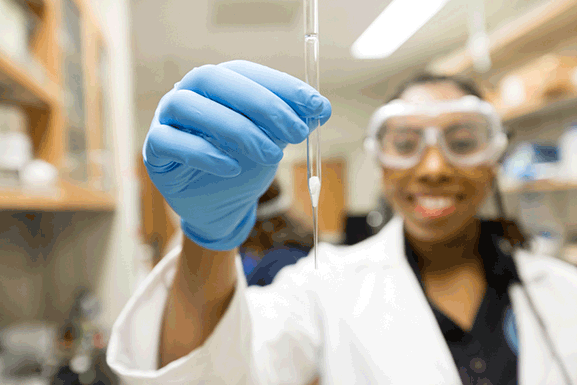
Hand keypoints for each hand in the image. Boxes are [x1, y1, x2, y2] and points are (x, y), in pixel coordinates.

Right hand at [143, 60, 330, 249]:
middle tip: (296, 133)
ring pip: (187, 104)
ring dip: (235, 128)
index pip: (246, 72)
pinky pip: (168, 141)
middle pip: (214, 79)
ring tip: (271, 155)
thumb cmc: (244, 167)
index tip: (318, 106)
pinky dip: (203, 152)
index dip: (283, 86)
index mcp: (218, 86)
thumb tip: (321, 109)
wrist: (219, 207)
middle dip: (261, 103)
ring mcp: (166, 119)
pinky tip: (232, 168)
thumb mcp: (273, 143)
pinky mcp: (154, 150)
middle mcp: (189, 94)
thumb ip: (291, 124)